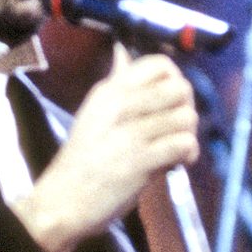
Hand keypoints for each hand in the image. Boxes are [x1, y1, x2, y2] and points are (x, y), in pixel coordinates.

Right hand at [13, 47, 198, 251]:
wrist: (62, 201)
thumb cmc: (82, 160)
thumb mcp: (94, 112)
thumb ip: (115, 83)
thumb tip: (122, 50)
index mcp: (109, 91)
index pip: (160, 64)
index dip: (176, 80)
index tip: (171, 103)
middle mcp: (120, 105)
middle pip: (180, 88)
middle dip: (187, 109)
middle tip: (176, 129)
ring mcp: (130, 133)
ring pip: (186, 117)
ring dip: (189, 135)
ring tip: (176, 150)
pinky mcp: (140, 160)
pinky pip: (183, 144)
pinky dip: (187, 155)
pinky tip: (176, 165)